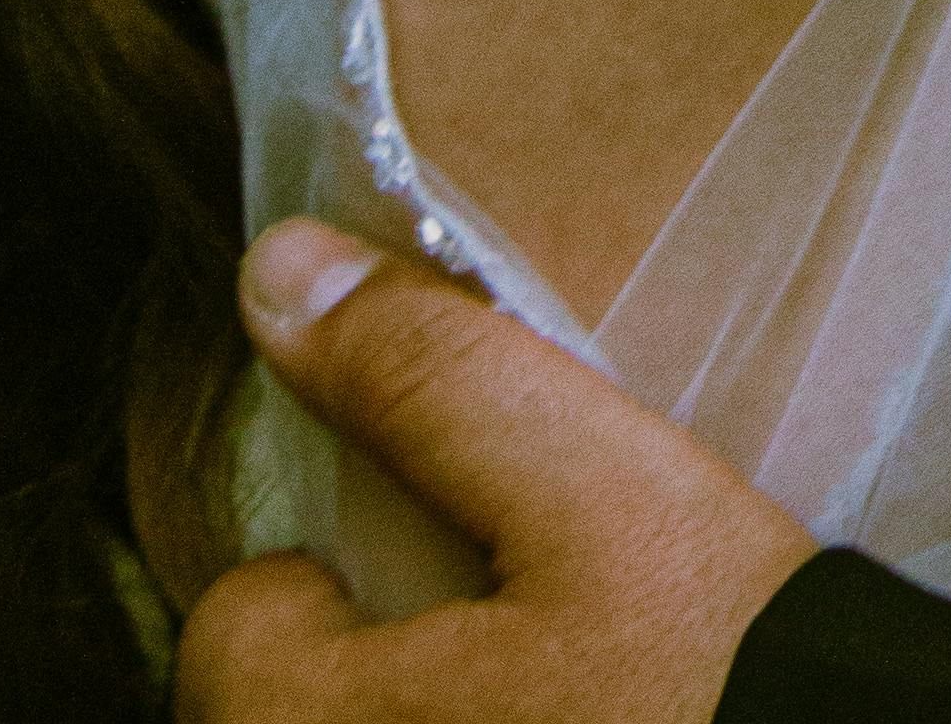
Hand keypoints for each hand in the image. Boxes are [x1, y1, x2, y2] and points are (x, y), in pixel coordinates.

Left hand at [173, 223, 816, 723]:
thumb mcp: (598, 489)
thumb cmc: (715, 664)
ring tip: (549, 680)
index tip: (447, 557)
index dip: (330, 574)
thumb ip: (432, 381)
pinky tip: (581, 714)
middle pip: (283, 702)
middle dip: (360, 654)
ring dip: (416, 703)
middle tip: (507, 618)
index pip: (235, 623)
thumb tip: (278, 271)